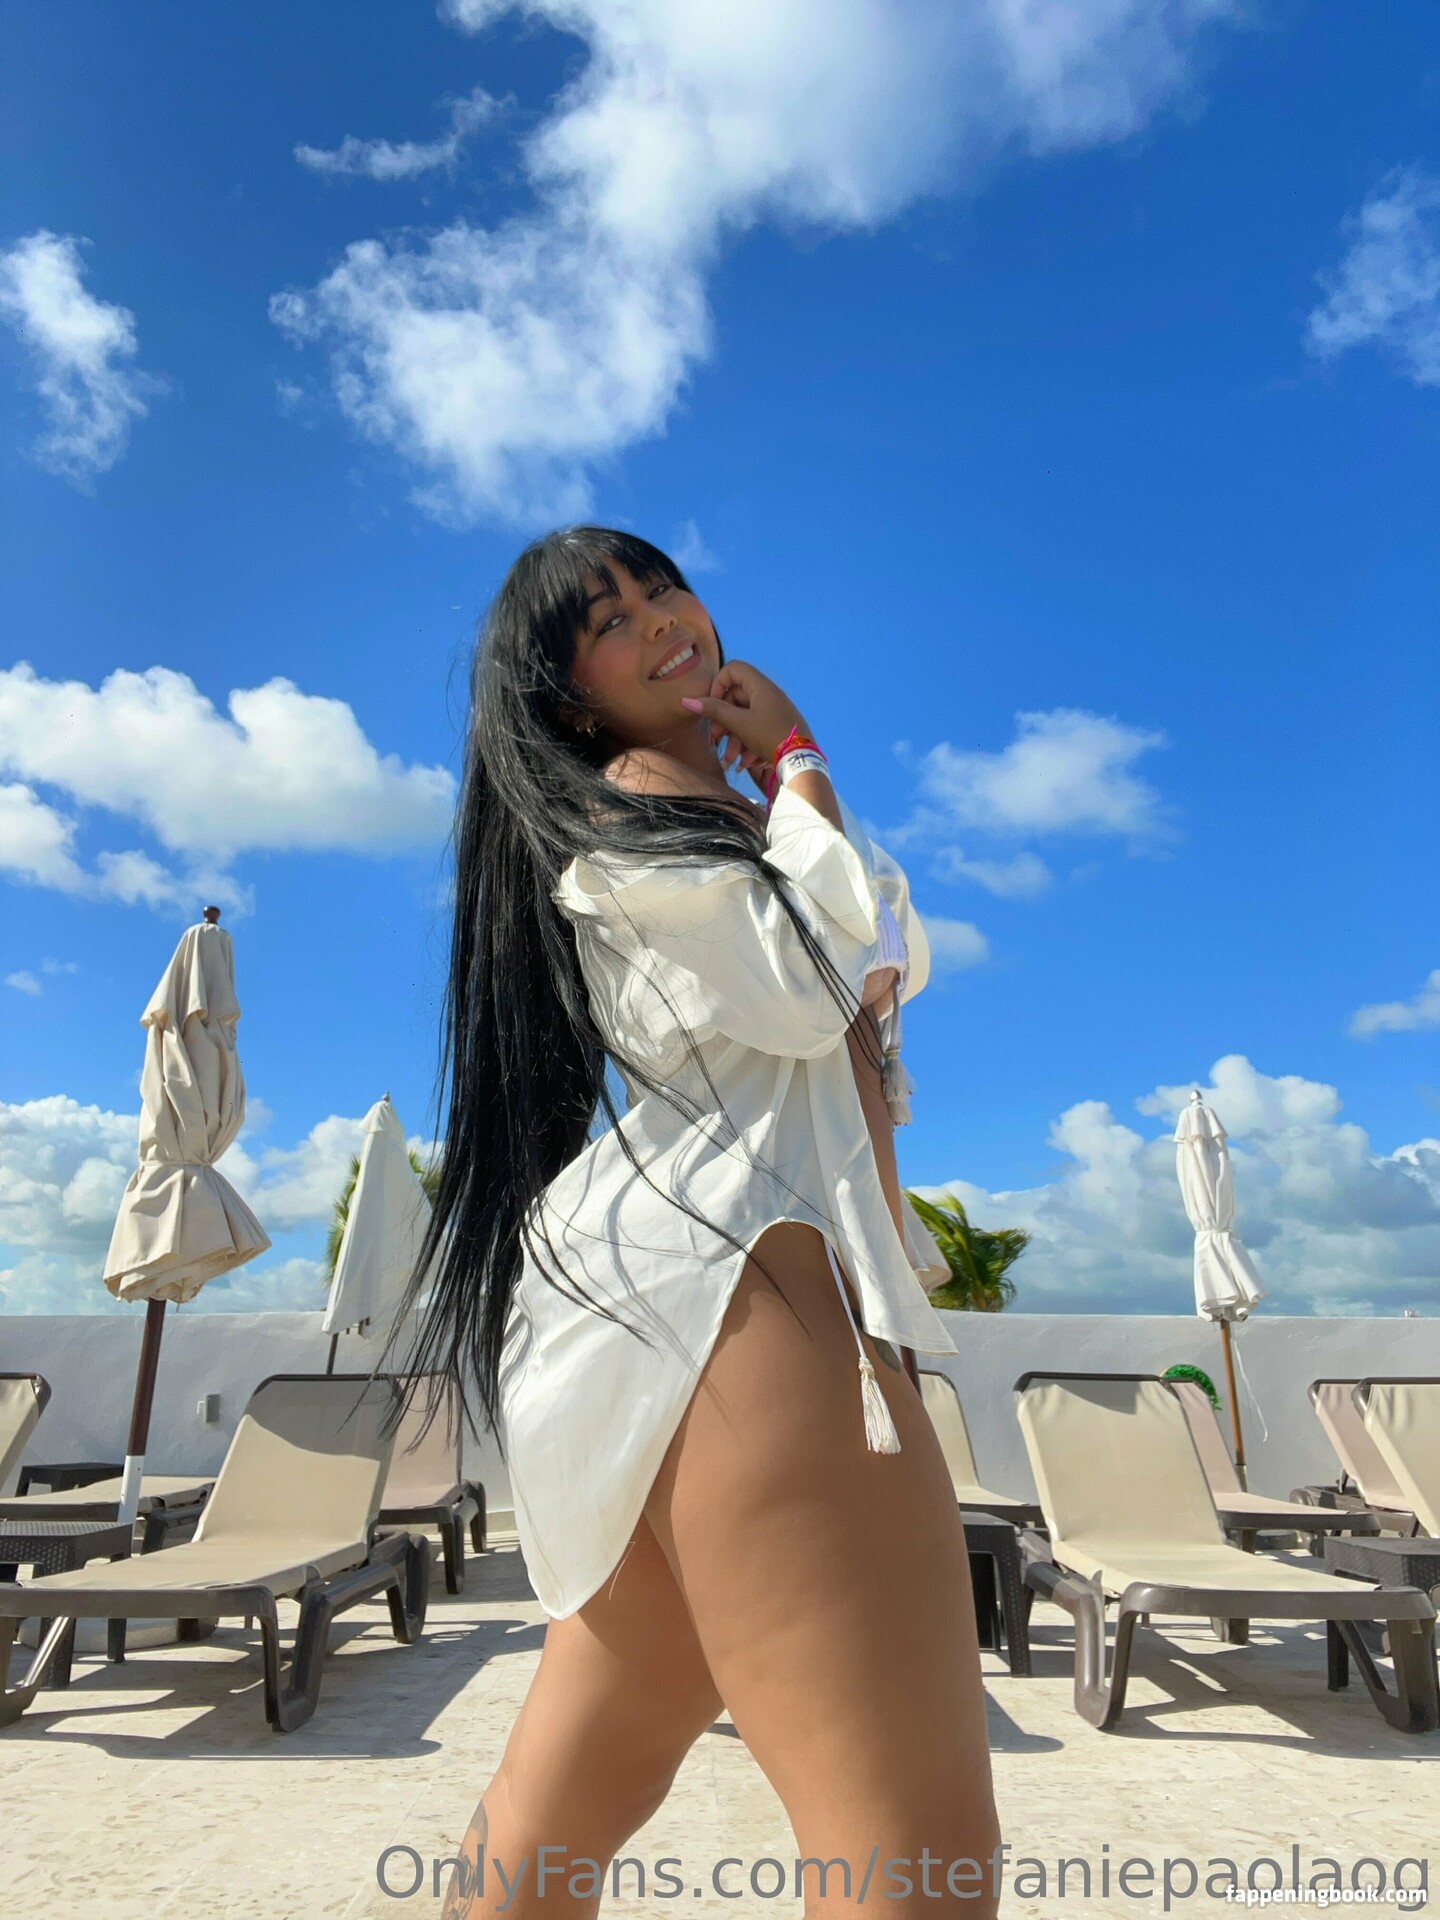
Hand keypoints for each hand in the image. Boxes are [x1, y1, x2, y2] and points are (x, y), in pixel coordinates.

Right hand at [680, 661, 809, 778]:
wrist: (801, 761)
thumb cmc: (769, 736)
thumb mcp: (739, 723)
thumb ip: (713, 710)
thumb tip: (686, 700)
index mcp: (760, 686)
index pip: (733, 669)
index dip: (718, 685)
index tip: (711, 705)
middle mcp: (768, 694)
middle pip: (736, 698)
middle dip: (722, 721)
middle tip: (714, 740)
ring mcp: (775, 711)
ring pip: (745, 718)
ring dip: (733, 739)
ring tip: (730, 760)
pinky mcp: (779, 727)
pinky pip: (757, 730)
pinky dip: (748, 745)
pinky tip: (746, 763)